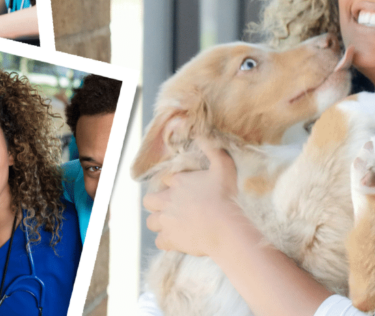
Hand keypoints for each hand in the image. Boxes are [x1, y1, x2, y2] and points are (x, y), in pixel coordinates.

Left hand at [142, 137, 239, 256]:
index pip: (166, 180)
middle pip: (149, 201)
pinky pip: (159, 241)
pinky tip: (178, 240)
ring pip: (151, 222)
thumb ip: (212, 149)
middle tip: (171, 208)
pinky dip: (167, 241)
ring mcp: (166, 221)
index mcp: (178, 182)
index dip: (174, 185)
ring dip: (160, 223)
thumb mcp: (223, 166)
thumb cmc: (225, 196)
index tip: (186, 190)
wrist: (225, 227)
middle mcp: (167, 200)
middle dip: (157, 204)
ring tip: (174, 225)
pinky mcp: (169, 239)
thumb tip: (201, 133)